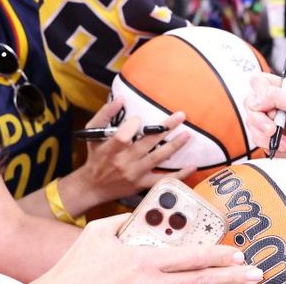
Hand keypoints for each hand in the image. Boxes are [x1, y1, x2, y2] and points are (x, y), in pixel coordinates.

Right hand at [34, 213, 263, 283]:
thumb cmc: (76, 264)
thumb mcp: (99, 232)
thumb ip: (125, 220)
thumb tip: (144, 213)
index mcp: (142, 262)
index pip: (189, 258)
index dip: (217, 256)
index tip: (238, 253)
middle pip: (198, 282)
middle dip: (230, 278)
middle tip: (256, 273)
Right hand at [68, 100, 194, 208]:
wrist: (93, 187)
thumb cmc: (94, 157)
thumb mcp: (93, 134)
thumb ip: (105, 115)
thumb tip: (120, 98)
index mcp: (111, 149)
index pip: (124, 136)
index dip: (133, 125)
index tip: (140, 118)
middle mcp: (124, 162)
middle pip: (147, 144)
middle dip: (165, 128)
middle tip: (181, 116)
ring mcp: (135, 174)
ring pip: (158, 158)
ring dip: (175, 146)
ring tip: (188, 134)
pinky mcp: (142, 184)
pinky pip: (163, 179)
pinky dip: (179, 174)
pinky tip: (193, 166)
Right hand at [244, 72, 285, 171]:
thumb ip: (277, 96)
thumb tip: (257, 99)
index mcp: (283, 91)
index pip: (259, 81)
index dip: (259, 92)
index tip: (268, 104)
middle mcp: (274, 104)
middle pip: (250, 103)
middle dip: (261, 118)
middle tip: (274, 125)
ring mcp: (270, 122)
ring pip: (250, 122)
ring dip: (267, 134)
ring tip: (285, 138)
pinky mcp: (267, 138)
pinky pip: (255, 138)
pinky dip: (268, 143)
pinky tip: (284, 145)